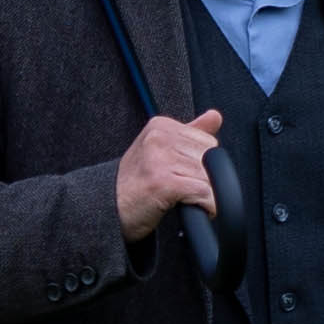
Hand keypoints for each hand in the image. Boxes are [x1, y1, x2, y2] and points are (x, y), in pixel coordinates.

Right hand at [114, 109, 226, 242]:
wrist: (108, 208)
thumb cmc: (135, 183)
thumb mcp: (160, 150)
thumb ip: (190, 132)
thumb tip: (215, 115)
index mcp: (161, 126)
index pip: (207, 141)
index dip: (202, 163)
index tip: (184, 175)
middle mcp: (159, 138)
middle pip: (210, 158)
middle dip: (204, 179)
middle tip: (183, 190)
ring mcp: (160, 159)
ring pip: (209, 177)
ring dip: (204, 195)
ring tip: (183, 200)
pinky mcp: (163, 182)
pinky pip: (204, 192)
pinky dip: (206, 206)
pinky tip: (191, 208)